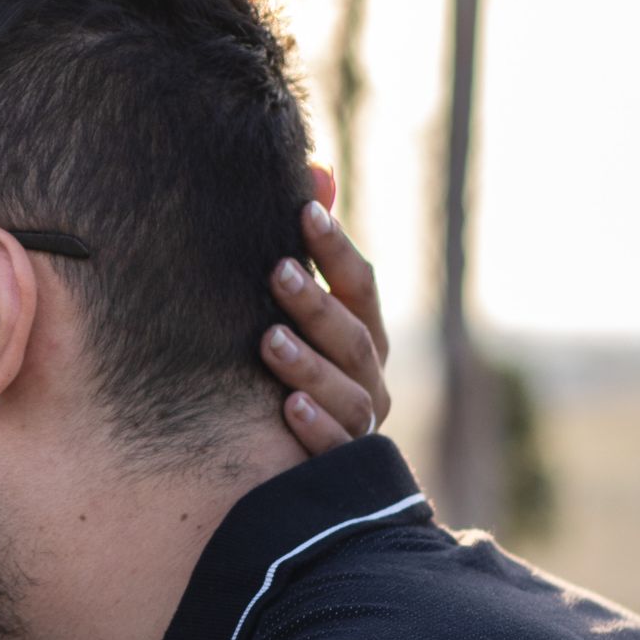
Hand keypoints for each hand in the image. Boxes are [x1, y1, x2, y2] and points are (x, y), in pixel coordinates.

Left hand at [266, 180, 391, 454]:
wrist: (290, 471)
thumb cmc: (291, 366)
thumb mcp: (296, 308)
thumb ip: (311, 247)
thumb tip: (316, 167)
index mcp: (364, 334)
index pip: (360, 284)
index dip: (335, 247)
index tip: (303, 212)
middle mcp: (370, 378)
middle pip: (354, 337)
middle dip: (317, 303)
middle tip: (277, 270)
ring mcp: (359, 425)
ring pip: (347, 393)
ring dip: (309, 365)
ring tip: (268, 341)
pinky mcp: (337, 468)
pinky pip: (333, 449)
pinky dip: (315, 428)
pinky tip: (287, 409)